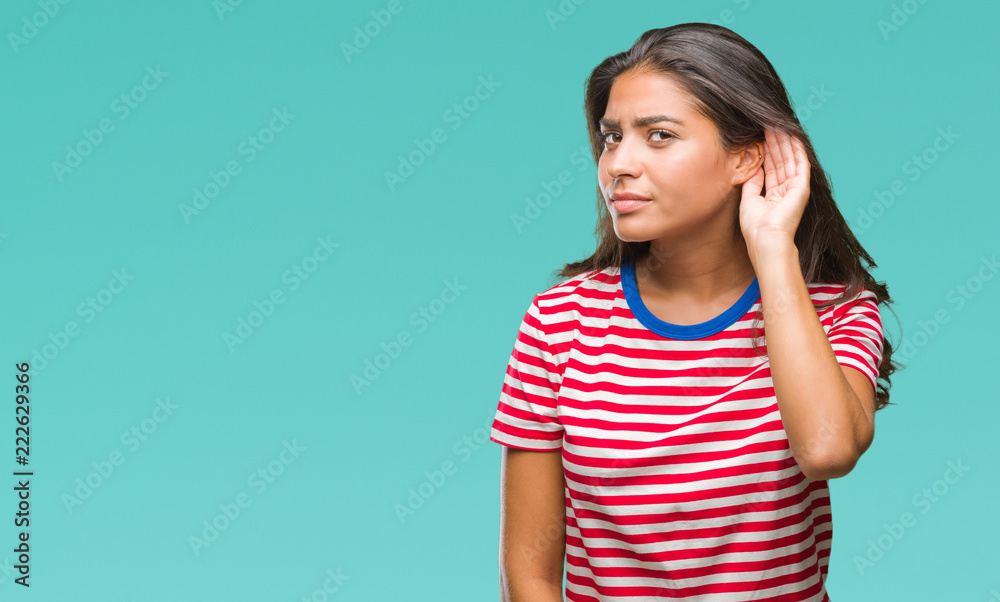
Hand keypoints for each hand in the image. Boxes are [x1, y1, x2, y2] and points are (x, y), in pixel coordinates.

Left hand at [739, 127, 809, 250]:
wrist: (766, 238)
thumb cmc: (755, 226)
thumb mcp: (749, 200)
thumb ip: (752, 183)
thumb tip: (754, 168)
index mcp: (773, 196)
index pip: (770, 168)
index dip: (766, 151)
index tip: (761, 135)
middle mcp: (785, 191)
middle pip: (780, 161)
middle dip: (775, 142)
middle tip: (769, 124)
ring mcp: (795, 189)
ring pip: (790, 159)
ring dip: (785, 142)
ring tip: (779, 125)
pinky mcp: (802, 187)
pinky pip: (801, 164)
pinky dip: (798, 150)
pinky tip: (794, 137)